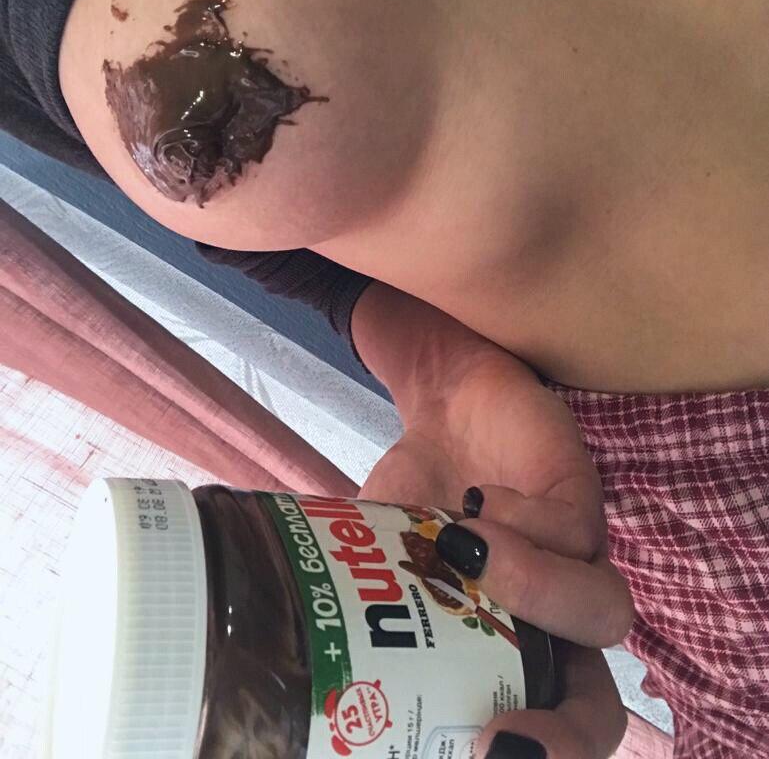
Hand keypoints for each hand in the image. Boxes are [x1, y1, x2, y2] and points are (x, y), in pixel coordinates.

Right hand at [360, 348, 633, 757]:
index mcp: (509, 656)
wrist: (442, 409)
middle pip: (598, 709)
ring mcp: (575, 561)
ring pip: (603, 613)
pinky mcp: (580, 496)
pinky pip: (576, 528)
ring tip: (459, 556)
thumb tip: (279, 680)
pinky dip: (524, 522)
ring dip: (534, 598)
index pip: (546, 733)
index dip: (532, 757)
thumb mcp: (365, 569)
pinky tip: (474, 500)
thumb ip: (350, 616)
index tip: (470, 756)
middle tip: (498, 741)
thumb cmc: (407, 503)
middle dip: (567, 737)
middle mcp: (553, 625)